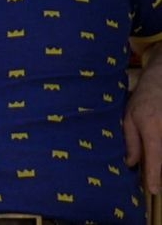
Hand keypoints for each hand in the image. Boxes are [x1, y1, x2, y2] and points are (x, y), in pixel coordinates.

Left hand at [125, 59, 161, 193]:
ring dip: (158, 159)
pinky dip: (159, 151)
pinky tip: (155, 150)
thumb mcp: (129, 118)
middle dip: (158, 171)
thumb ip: (131, 141)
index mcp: (152, 130)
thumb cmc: (143, 99)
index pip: (154, 158)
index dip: (153, 175)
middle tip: (151, 181)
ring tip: (151, 160)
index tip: (153, 189)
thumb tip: (130, 163)